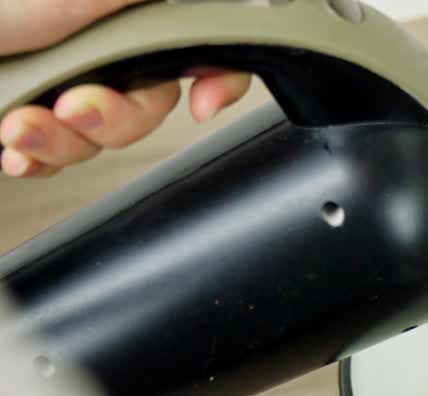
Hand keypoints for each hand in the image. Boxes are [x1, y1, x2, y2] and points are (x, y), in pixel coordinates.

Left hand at [0, 0, 251, 177]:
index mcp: (113, 8)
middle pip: (154, 96)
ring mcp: (60, 73)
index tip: (201, 103)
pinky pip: (58, 152)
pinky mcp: (27, 107)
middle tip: (77, 109)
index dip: (215, 74)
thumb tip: (202, 6)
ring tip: (23, 128)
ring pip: (105, 132)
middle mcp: (94, 35)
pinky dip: (37, 156)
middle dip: (116, 116)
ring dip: (66, 142)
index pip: (195, 37)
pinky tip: (14, 145)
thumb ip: (134, 4)